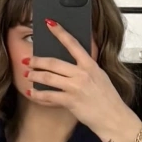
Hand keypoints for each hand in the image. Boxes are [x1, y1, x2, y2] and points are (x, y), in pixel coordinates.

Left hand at [27, 21, 134, 140]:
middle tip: (28, 60)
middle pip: (54, 62)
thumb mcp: (100, 76)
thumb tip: (76, 60)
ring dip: (35, 75)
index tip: (49, 23)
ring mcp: (75, 87)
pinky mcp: (70, 101)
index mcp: (90, 65)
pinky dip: (38, 95)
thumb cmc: (108, 99)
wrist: (113, 118)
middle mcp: (82, 74)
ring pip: (48, 78)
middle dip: (37, 60)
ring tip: (27, 75)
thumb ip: (88, 67)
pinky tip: (32, 93)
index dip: (60, 32)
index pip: (73, 44)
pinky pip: (49, 96)